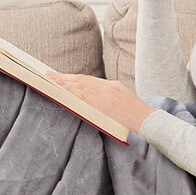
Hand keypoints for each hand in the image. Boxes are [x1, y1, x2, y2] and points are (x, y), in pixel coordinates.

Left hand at [42, 70, 156, 135]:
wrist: (147, 120)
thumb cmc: (136, 114)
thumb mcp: (122, 98)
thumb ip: (108, 96)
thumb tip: (91, 97)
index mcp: (112, 85)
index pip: (87, 79)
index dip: (72, 77)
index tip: (60, 76)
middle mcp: (107, 87)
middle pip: (81, 80)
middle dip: (63, 77)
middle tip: (48, 75)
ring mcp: (105, 95)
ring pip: (80, 86)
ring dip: (64, 83)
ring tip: (50, 81)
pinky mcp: (104, 103)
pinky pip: (84, 96)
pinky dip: (72, 91)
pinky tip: (62, 90)